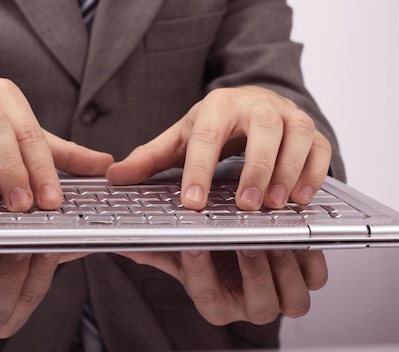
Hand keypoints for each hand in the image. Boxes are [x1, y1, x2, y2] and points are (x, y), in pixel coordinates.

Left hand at [106, 86, 331, 209]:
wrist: (249, 103)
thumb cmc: (212, 125)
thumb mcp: (178, 139)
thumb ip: (148, 159)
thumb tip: (113, 176)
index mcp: (217, 106)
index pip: (206, 135)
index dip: (198, 169)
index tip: (191, 202)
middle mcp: (255, 105)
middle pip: (262, 129)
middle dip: (256, 167)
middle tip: (247, 204)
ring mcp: (287, 114)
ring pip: (297, 134)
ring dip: (288, 170)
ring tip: (275, 205)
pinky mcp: (310, 128)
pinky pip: (320, 146)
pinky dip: (314, 171)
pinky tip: (300, 198)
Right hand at [119, 249, 327, 324]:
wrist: (238, 237)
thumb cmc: (208, 247)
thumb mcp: (179, 249)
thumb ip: (152, 248)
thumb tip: (119, 243)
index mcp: (216, 302)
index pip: (205, 293)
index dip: (199, 270)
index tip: (193, 244)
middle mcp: (249, 305)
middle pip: (257, 306)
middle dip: (252, 273)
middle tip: (243, 242)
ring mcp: (280, 295)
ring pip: (291, 300)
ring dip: (285, 270)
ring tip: (274, 238)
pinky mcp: (306, 278)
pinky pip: (315, 279)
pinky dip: (310, 260)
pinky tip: (296, 235)